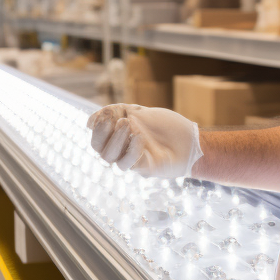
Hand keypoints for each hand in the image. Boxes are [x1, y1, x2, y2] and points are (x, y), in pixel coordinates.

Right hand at [86, 104, 201, 179]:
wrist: (189, 139)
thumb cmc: (165, 125)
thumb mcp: (139, 112)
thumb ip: (116, 112)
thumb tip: (89, 121)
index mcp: (117, 134)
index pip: (96, 134)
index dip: (97, 124)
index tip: (108, 113)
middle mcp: (120, 148)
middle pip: (97, 147)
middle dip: (101, 132)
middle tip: (118, 119)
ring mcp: (130, 159)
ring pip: (108, 157)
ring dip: (116, 139)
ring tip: (129, 124)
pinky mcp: (142, 168)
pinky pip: (127, 164)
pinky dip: (130, 149)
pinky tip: (139, 137)